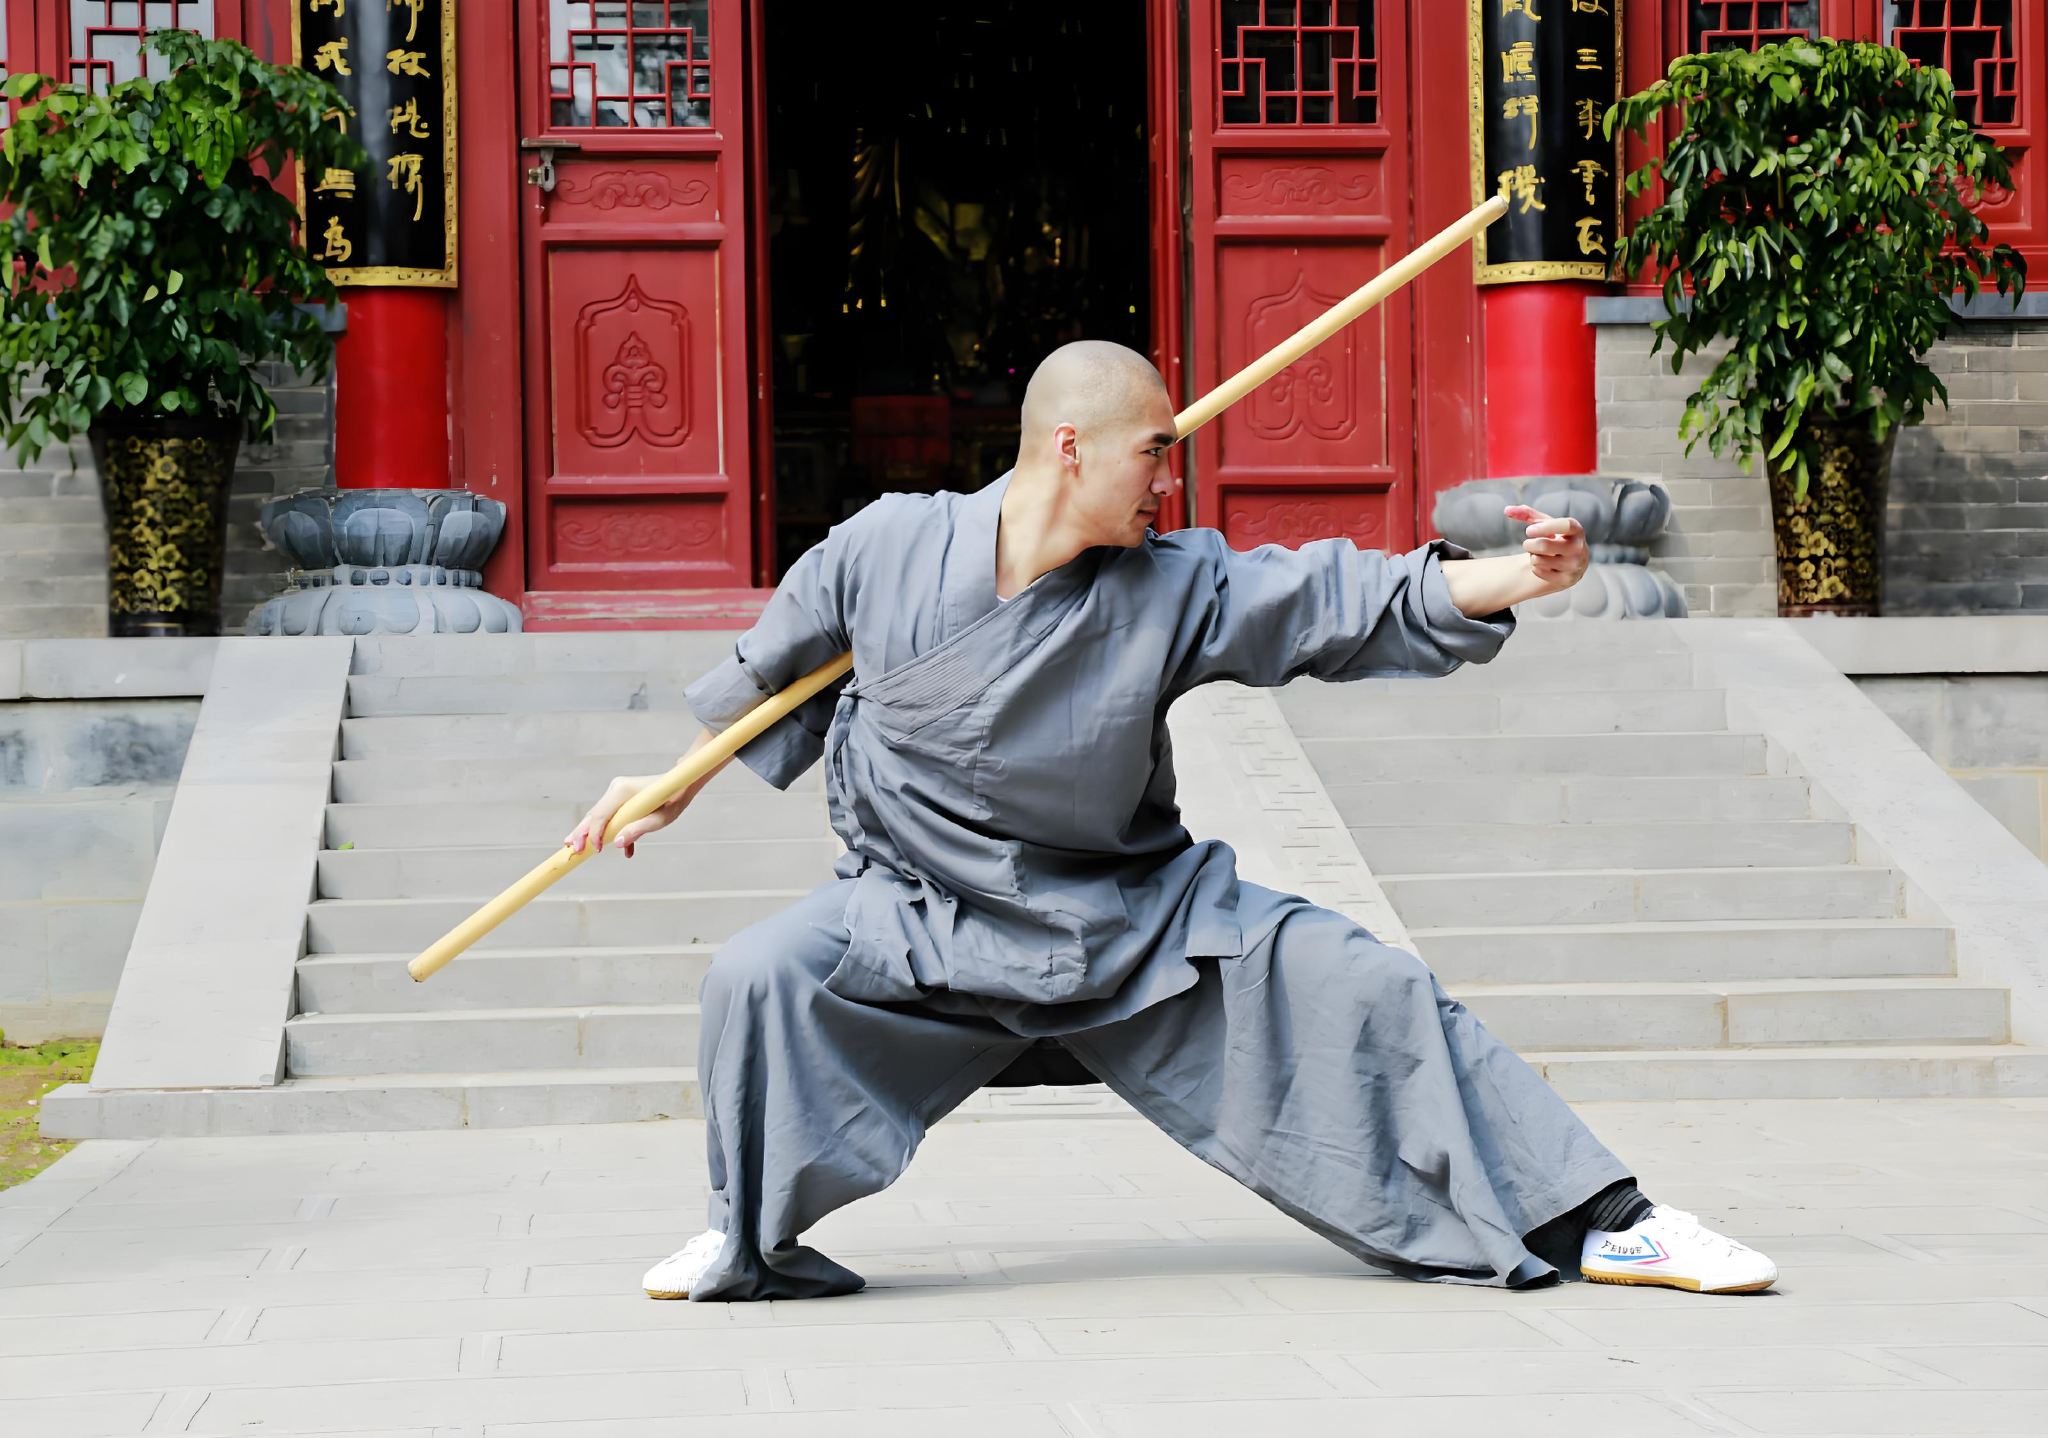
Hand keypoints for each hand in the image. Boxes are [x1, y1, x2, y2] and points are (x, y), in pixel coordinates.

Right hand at [566, 774, 689, 859]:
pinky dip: (609, 829)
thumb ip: (638, 830)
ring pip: (599, 815)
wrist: (680, 784)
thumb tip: (618, 843)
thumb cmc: (672, 800)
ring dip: (591, 832)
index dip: (594, 835)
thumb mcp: (659, 820)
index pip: (600, 816)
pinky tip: (610, 845)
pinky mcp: (621, 796)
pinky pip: (610, 815)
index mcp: (622, 791)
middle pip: (594, 815)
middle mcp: (615, 788)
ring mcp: (617, 791)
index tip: (593, 850)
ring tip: (577, 847)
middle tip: (570, 850)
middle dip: (582, 833)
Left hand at [1504, 505, 1588, 593]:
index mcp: (1576, 530)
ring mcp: (1574, 565)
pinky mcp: (1567, 579)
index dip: (1545, 527)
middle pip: (1544, 545)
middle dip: (1529, 544)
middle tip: (1527, 544)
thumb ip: (1527, 514)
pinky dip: (1535, 567)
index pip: (1565, 525)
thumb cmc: (1555, 537)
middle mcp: (1579, 548)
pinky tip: (1543, 564)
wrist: (1571, 562)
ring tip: (1539, 554)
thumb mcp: (1546, 524)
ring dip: (1532, 556)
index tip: (1529, 530)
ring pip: (1538, 560)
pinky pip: (1538, 572)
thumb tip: (1506, 510)